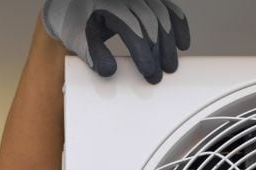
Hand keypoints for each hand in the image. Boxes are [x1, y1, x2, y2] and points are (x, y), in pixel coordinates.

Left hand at [42, 0, 189, 83]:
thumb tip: (109, 71)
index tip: (149, 73)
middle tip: (159, 77)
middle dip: (158, 52)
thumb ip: (92, 54)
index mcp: (108, 6)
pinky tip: (182, 44)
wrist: (73, 3)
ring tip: (170, 66)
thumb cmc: (75, 21)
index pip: (132, 28)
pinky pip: (168, 8)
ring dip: (170, 43)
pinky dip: (178, 24)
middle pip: (151, 23)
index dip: (143, 53)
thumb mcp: (77, 38)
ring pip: (162, 15)